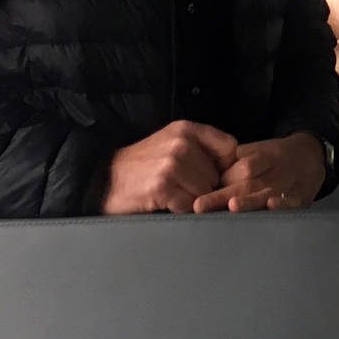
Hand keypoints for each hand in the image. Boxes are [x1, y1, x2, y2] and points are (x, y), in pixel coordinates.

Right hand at [99, 120, 238, 214]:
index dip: (226, 166)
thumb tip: (235, 168)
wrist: (103, 178)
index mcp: (187, 129)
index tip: (215, 175)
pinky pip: (189, 205)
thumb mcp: (172, 142)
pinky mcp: (163, 187)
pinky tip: (165, 202)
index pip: (230, 148)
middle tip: (182, 187)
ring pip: (205, 192)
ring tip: (172, 193)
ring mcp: (172, 165)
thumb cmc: (142, 164)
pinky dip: (180, 208)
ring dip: (192, 199)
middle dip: (205, 186)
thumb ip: (202, 148)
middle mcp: (182, 143)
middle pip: (218, 175)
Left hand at [193, 132, 326, 212]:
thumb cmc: (276, 157)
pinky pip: (292, 201)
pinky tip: (271, 207)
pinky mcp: (302, 198)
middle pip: (248, 181)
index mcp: (263, 155)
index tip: (199, 193)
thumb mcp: (258, 150)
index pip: (240, 167)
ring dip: (249, 201)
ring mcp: (289, 184)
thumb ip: (235, 161)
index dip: (222, 179)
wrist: (313, 155)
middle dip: (223, 195)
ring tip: (231, 206)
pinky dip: (283, 205)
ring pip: (266, 193)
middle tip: (200, 205)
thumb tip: (203, 177)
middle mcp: (275, 169)